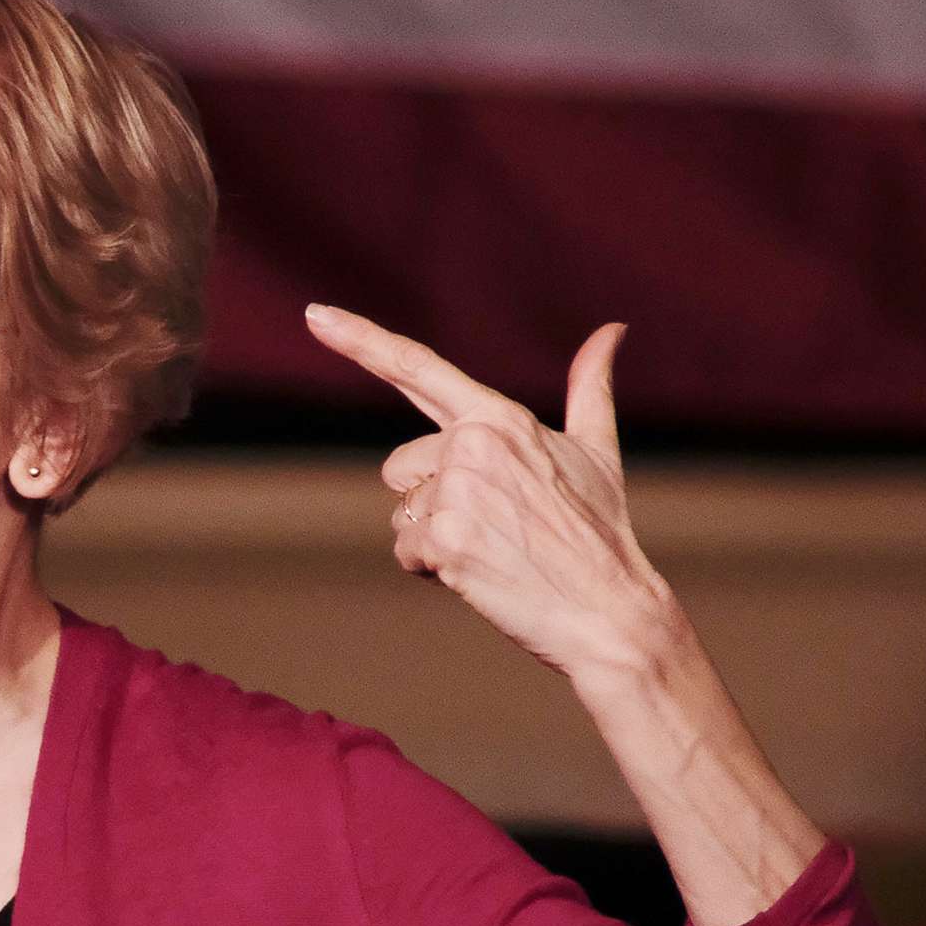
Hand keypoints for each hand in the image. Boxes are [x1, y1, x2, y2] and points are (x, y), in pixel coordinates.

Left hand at [305, 305, 678, 685]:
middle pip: (400, 468)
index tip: (314, 315)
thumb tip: (611, 330)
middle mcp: (472, 445)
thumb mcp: (597, 450)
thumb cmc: (600, 532)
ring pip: (403, 514)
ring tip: (495, 550)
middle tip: (496, 525)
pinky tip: (482, 574)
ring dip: (434, 538)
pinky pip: (406, 552)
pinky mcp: (444, 540)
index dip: (359, 339)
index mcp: (500, 417)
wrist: (609, 611)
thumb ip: (590, 388)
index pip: (417, 368)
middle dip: (432, 501)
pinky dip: (433, 569)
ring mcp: (457, 493)